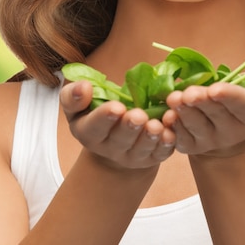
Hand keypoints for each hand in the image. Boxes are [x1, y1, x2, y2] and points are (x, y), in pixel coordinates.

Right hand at [60, 80, 175, 169]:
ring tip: (156, 125)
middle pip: (121, 140)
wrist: (114, 138)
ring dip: (149, 137)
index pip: (94, 127)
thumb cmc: (95, 113)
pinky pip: (160, 153)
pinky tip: (170, 133)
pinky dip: (166, 144)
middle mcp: (110, 148)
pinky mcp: (152, 157)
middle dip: (129, 127)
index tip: (116, 107)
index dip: (104, 117)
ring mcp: (132, 155)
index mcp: (89, 133)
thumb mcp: (77, 105)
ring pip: (142, 149)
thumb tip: (83, 87)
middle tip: (138, 116)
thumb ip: (73, 96)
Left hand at [162, 72, 244, 156]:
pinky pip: (180, 137)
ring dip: (184, 112)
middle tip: (189, 93)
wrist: (231, 125)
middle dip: (202, 102)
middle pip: (215, 114)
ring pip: (195, 126)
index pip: (243, 105)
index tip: (216, 89)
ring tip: (174, 99)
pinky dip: (172, 126)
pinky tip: (167, 116)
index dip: (230, 96)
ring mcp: (210, 140)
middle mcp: (233, 132)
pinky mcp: (191, 145)